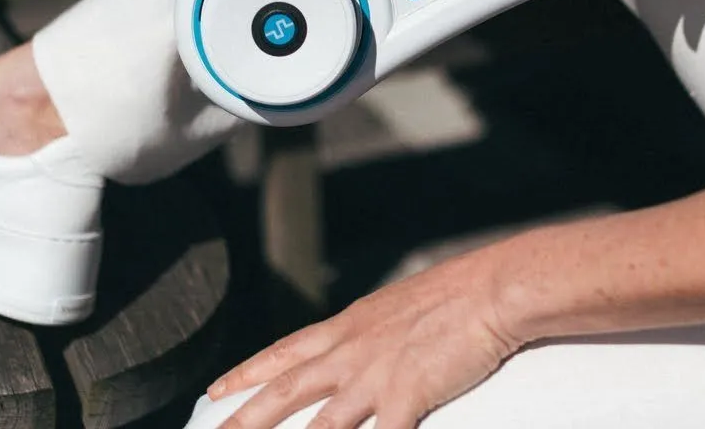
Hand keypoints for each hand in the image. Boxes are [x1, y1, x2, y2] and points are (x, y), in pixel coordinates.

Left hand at [206, 247, 520, 428]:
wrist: (488, 289)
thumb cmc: (454, 294)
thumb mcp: (399, 306)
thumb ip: (374, 329)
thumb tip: (361, 342)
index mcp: (349, 325)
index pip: (284, 352)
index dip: (247, 373)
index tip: (216, 390)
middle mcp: (352, 351)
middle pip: (284, 390)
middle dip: (243, 419)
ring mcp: (375, 376)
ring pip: (317, 425)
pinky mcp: (406, 398)